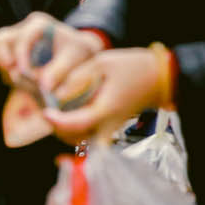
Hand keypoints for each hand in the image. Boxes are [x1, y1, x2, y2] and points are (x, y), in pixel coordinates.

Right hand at [0, 14, 106, 101]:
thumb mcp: (75, 57)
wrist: (79, 55)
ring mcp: (15, 45)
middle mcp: (23, 31)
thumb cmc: (79, 52)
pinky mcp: (13, 59)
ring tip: (26, 85)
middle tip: (14, 78)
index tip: (24, 73)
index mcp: (38, 25)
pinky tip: (28, 86)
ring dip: (8, 72)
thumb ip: (60, 70)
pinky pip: (3, 68)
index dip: (20, 55)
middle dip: (2, 61)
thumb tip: (44, 86)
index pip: (20, 37)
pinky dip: (12, 79)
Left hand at [41, 45, 172, 144]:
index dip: (56, 121)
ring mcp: (111, 129)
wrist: (159, 78)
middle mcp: (108, 125)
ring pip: (81, 142)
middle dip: (58, 128)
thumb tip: (57, 94)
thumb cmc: (132, 66)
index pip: (76, 124)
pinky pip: (89, 138)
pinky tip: (69, 116)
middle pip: (75, 140)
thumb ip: (78, 77)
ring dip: (65, 131)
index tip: (45, 111)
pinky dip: (75, 131)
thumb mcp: (102, 62)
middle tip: (48, 111)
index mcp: (106, 109)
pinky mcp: (112, 128)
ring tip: (56, 113)